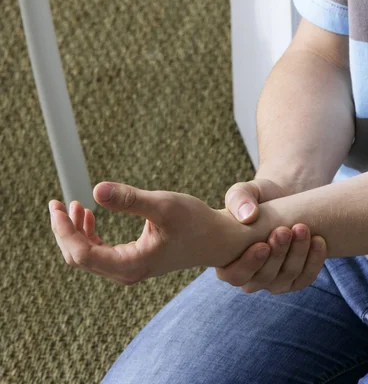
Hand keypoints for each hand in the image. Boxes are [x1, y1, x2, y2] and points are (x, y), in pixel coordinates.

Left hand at [48, 181, 249, 285]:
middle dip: (64, 230)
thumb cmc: (195, 221)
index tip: (57, 206)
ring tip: (72, 205)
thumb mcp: (163, 205)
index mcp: (131, 264)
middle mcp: (126, 273)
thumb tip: (95, 189)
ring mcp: (127, 269)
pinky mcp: (131, 261)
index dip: (64, 230)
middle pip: (79, 257)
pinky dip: (88, 234)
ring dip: (75, 232)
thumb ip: (130, 199)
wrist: (216, 239)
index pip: (82, 254)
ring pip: (86, 256)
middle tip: (56, 203)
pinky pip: (98, 253)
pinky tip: (89, 214)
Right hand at [215, 178, 326, 293]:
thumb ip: (238, 199)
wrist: (280, 200)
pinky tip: (318, 240)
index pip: (234, 275)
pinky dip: (314, 261)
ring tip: (302, 229)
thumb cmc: (255, 199)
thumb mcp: (242, 192)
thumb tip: (248, 216)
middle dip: (277, 255)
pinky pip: (305, 278)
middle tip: (285, 230)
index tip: (263, 244)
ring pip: (286, 277)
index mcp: (227, 261)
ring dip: (297, 254)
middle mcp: (248, 277)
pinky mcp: (294, 279)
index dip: (249, 264)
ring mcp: (272, 281)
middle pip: (264, 277)